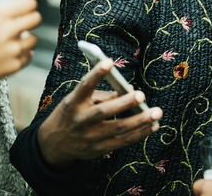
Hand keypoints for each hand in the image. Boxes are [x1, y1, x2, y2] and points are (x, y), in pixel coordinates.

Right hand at [0, 0, 41, 84]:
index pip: (28, 4)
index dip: (30, 6)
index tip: (29, 8)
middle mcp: (8, 31)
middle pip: (36, 19)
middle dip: (33, 20)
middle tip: (28, 24)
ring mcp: (12, 49)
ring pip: (34, 40)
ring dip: (28, 40)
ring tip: (20, 42)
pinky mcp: (13, 66)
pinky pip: (27, 58)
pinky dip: (24, 57)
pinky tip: (16, 56)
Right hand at [37, 58, 162, 169]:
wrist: (54, 145)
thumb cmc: (72, 115)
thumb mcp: (78, 101)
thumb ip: (102, 95)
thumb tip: (129, 90)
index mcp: (73, 103)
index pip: (84, 86)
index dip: (96, 74)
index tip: (109, 61)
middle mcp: (80, 120)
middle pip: (104, 111)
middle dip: (124, 103)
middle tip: (141, 95)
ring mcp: (90, 137)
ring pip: (118, 128)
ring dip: (140, 120)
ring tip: (157, 112)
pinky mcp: (99, 149)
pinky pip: (123, 141)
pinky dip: (140, 133)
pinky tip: (153, 126)